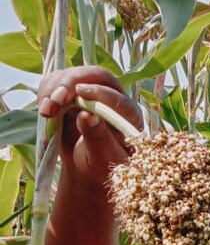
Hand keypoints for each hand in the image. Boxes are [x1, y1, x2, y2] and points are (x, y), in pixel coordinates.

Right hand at [38, 66, 143, 186]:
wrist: (89, 169)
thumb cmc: (103, 167)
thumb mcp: (105, 159)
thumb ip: (99, 138)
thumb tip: (87, 116)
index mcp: (130, 116)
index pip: (119, 98)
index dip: (100, 93)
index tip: (79, 93)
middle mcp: (114, 98)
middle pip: (96, 75)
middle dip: (71, 83)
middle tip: (54, 100)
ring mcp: (92, 93)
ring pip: (72, 76)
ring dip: (54, 89)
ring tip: (46, 112)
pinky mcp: (72, 93)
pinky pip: (56, 82)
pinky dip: (46, 93)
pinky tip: (45, 111)